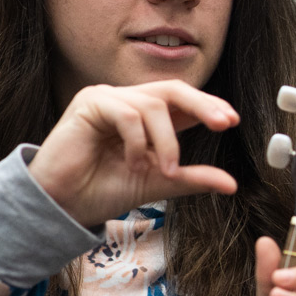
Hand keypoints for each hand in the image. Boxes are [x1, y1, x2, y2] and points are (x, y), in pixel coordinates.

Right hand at [27, 81, 237, 226]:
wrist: (64, 205)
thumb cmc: (102, 191)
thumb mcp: (157, 184)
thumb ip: (191, 179)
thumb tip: (231, 184)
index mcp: (144, 118)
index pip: (181, 102)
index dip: (208, 106)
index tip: (232, 120)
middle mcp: (127, 102)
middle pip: (173, 90)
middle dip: (202, 104)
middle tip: (222, 123)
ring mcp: (107, 99)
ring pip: (153, 104)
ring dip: (166, 141)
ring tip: (162, 170)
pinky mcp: (89, 103)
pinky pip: (127, 112)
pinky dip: (138, 140)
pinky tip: (133, 162)